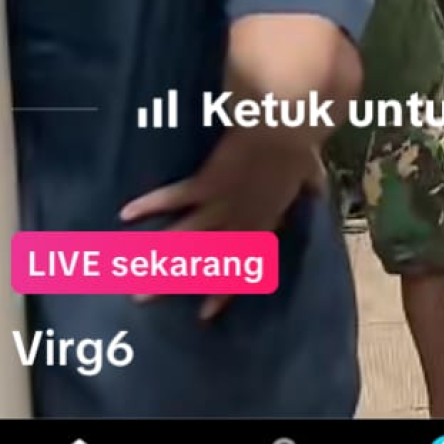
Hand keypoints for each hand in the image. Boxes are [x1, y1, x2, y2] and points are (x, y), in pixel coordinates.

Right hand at [120, 129, 321, 319]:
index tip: (204, 314)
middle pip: (203, 259)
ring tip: (134, 278)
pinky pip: (174, 197)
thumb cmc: (299, 146)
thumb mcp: (309, 172)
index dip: (222, 291)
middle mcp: (237, 222)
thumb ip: (310, 185)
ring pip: (185, 239)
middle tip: (144, 298)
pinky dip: (150, 203)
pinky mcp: (205, 184)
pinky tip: (125, 214)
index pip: (240, 265)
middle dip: (175, 280)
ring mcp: (219, 206)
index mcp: (263, 221)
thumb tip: (317, 189)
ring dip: (158, 258)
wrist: (285, 128)